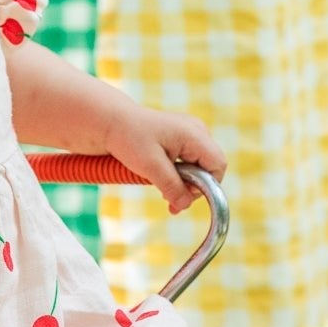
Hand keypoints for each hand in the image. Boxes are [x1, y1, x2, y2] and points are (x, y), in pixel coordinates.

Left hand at [104, 104, 227, 214]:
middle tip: (171, 200)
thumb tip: (185, 205)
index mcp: (194, 134)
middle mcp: (197, 131)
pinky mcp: (180, 139)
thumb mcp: (150, 166)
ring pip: (198, 167)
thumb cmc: (128, 137)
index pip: (218, 165)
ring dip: (183, 183)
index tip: (184, 196)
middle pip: (209, 168)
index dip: (207, 185)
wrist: (110, 121)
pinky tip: (162, 182)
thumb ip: (171, 186)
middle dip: (192, 187)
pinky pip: (188, 162)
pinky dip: (178, 175)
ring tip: (164, 193)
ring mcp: (189, 134)